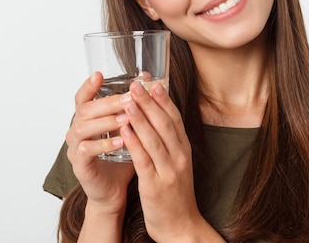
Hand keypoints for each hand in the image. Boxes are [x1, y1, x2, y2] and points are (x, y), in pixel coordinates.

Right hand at [65, 72, 135, 213]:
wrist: (115, 191)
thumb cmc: (122, 158)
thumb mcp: (129, 128)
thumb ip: (134, 107)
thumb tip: (148, 80)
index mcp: (87, 120)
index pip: (82, 98)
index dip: (88, 86)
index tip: (99, 75)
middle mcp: (76, 131)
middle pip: (85, 109)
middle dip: (108, 102)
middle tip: (129, 98)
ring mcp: (75, 148)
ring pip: (83, 127)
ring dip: (106, 121)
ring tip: (126, 118)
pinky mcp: (79, 165)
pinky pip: (86, 150)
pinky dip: (103, 144)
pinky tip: (120, 142)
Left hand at [120, 81, 204, 240]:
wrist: (181, 227)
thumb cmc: (175, 195)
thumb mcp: (177, 164)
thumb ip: (169, 142)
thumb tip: (156, 118)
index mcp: (184, 149)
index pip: (174, 118)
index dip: (163, 99)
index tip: (152, 81)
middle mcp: (179, 157)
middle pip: (164, 123)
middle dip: (149, 101)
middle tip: (136, 83)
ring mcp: (169, 170)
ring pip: (154, 138)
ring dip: (140, 117)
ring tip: (128, 100)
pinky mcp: (155, 185)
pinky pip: (143, 159)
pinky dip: (134, 142)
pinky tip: (124, 129)